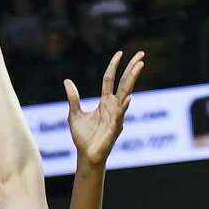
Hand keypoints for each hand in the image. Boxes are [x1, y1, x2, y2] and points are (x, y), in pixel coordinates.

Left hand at [64, 50, 145, 166]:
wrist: (86, 156)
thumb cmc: (83, 137)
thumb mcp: (74, 114)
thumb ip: (73, 98)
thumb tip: (67, 81)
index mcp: (105, 102)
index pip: (110, 79)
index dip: (114, 66)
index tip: (119, 53)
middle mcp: (113, 106)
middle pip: (124, 83)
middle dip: (132, 68)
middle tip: (141, 53)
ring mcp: (116, 116)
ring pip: (125, 94)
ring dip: (132, 80)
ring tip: (139, 66)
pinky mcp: (115, 128)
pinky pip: (120, 115)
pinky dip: (124, 106)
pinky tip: (128, 98)